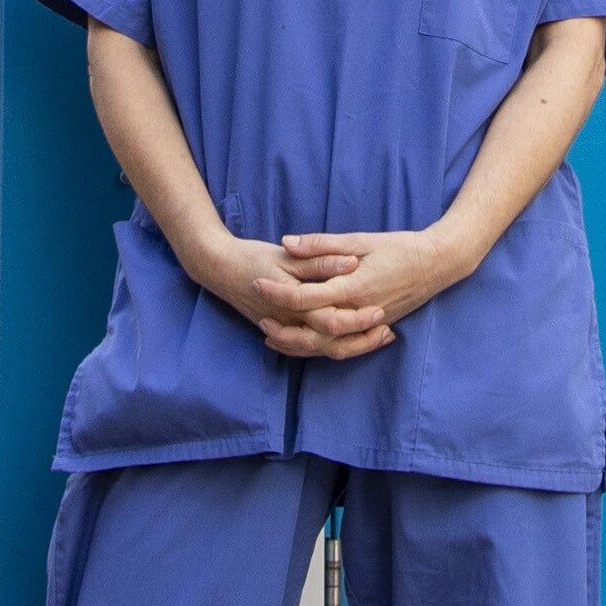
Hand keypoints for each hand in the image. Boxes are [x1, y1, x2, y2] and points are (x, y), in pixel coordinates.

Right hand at [183, 225, 396, 359]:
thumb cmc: (252, 258)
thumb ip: (319, 259)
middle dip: (361, 341)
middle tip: (388, 331)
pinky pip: (312, 348)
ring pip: (323, 350)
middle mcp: (290, 324)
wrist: (218, 268)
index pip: (332, 320)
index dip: (358, 320)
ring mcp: (286, 331)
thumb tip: (350, 262)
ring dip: (352, 346)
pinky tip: (354, 338)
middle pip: (331, 344)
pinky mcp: (284, 331)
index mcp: (293, 303)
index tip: (381, 312)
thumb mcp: (286, 255)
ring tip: (380, 337)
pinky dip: (335, 346)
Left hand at [273, 222, 474, 353]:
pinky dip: (320, 347)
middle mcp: (358, 311)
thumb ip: (321, 244)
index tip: (258, 283)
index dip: (278, 292)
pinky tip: (304, 342)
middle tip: (259, 319)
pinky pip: (343, 346)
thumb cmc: (398, 247)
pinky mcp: (375, 328)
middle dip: (283, 330)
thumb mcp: (359, 239)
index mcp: (352, 287)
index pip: (306, 297)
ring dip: (298, 345)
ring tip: (274, 337)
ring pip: (327, 346)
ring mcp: (368, 324)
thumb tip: (287, 243)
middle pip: (312, 332)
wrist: (437, 264)